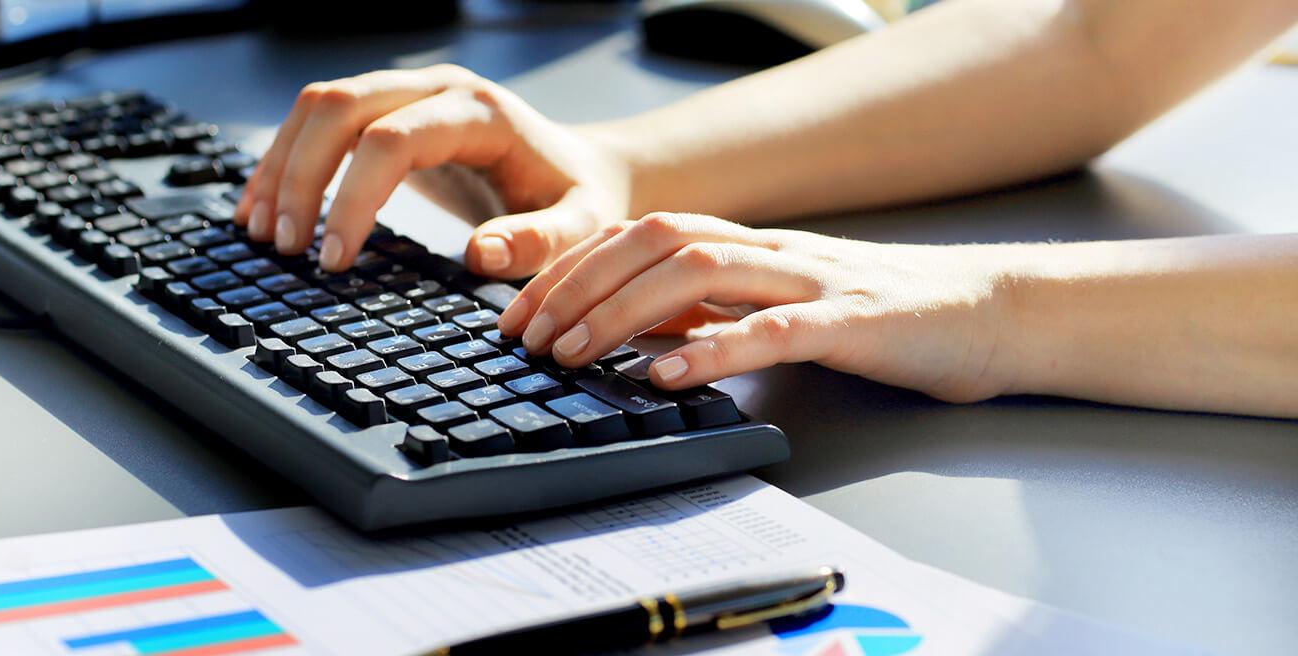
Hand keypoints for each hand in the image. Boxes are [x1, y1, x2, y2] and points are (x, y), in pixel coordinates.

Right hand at [233, 64, 633, 277]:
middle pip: (341, 107)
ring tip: (261, 231)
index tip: (334, 258)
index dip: (353, 197)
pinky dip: (287, 160)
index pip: (392, 139)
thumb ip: (540, 242)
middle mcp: (439, 89)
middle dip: (301, 176)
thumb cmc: (581, 200)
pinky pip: (322, 121)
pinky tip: (265, 206)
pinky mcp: (391, 114)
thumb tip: (480, 254)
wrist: (584, 172)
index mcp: (481, 113)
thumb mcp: (581, 228)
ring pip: (320, 106)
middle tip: (285, 245)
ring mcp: (410, 94)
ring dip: (281, 165)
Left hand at [497, 213, 1021, 402]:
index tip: (520, 314)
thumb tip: (636, 335)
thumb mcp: (776, 309)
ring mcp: (812, 279)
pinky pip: (775, 328)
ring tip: (574, 353)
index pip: (639, 236)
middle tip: (528, 339)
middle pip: (655, 240)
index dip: (572, 269)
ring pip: (701, 269)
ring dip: (624, 311)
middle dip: (579, 285)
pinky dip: (715, 348)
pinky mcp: (853, 321)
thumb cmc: (880, 317)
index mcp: (749, 247)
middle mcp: (770, 251)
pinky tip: (668, 375)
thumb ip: (713, 314)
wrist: (987, 315)